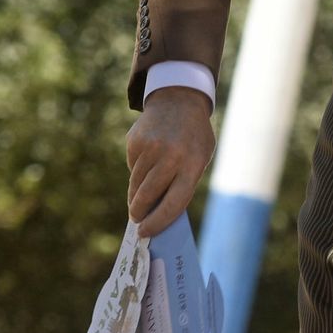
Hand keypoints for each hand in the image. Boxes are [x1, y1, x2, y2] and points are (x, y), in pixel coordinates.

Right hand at [126, 86, 214, 236]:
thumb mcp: (200, 157)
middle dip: (139, 213)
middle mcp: (171, 156)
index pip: (175, 203)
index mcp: (193, 163)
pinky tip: (148, 159)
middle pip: (147, 196)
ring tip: (142, 193)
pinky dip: (137, 171)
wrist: (180, 100)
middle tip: (138, 220)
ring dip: (137, 194)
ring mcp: (151, 148)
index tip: (146, 232)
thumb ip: (183, 183)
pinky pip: (132, 167)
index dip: (158, 222)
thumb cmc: (193, 138)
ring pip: (136, 185)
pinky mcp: (135, 142)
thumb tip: (159, 214)